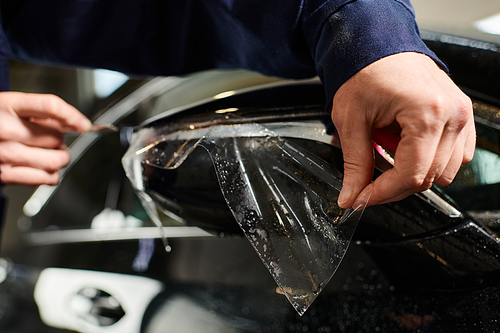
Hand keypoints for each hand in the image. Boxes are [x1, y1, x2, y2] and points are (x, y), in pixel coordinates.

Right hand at [0, 92, 91, 184]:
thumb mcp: (9, 106)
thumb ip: (40, 113)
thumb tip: (74, 123)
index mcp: (8, 105)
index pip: (50, 106)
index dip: (72, 115)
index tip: (83, 124)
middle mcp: (6, 129)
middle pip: (57, 137)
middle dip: (58, 140)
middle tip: (48, 140)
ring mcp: (5, 153)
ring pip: (57, 159)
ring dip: (59, 157)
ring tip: (48, 153)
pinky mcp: (5, 174)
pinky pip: (47, 178)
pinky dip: (52, 174)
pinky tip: (43, 166)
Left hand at [332, 52, 475, 207]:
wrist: (377, 45)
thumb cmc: (364, 73)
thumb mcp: (351, 120)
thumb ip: (355, 163)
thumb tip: (351, 197)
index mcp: (427, 114)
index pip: (410, 176)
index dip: (382, 194)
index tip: (361, 198)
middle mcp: (452, 115)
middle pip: (429, 178)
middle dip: (394, 186)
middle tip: (368, 182)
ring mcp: (461, 115)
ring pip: (446, 172)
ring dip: (415, 173)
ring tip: (389, 153)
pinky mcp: (462, 115)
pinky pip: (457, 156)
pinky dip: (432, 161)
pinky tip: (408, 149)